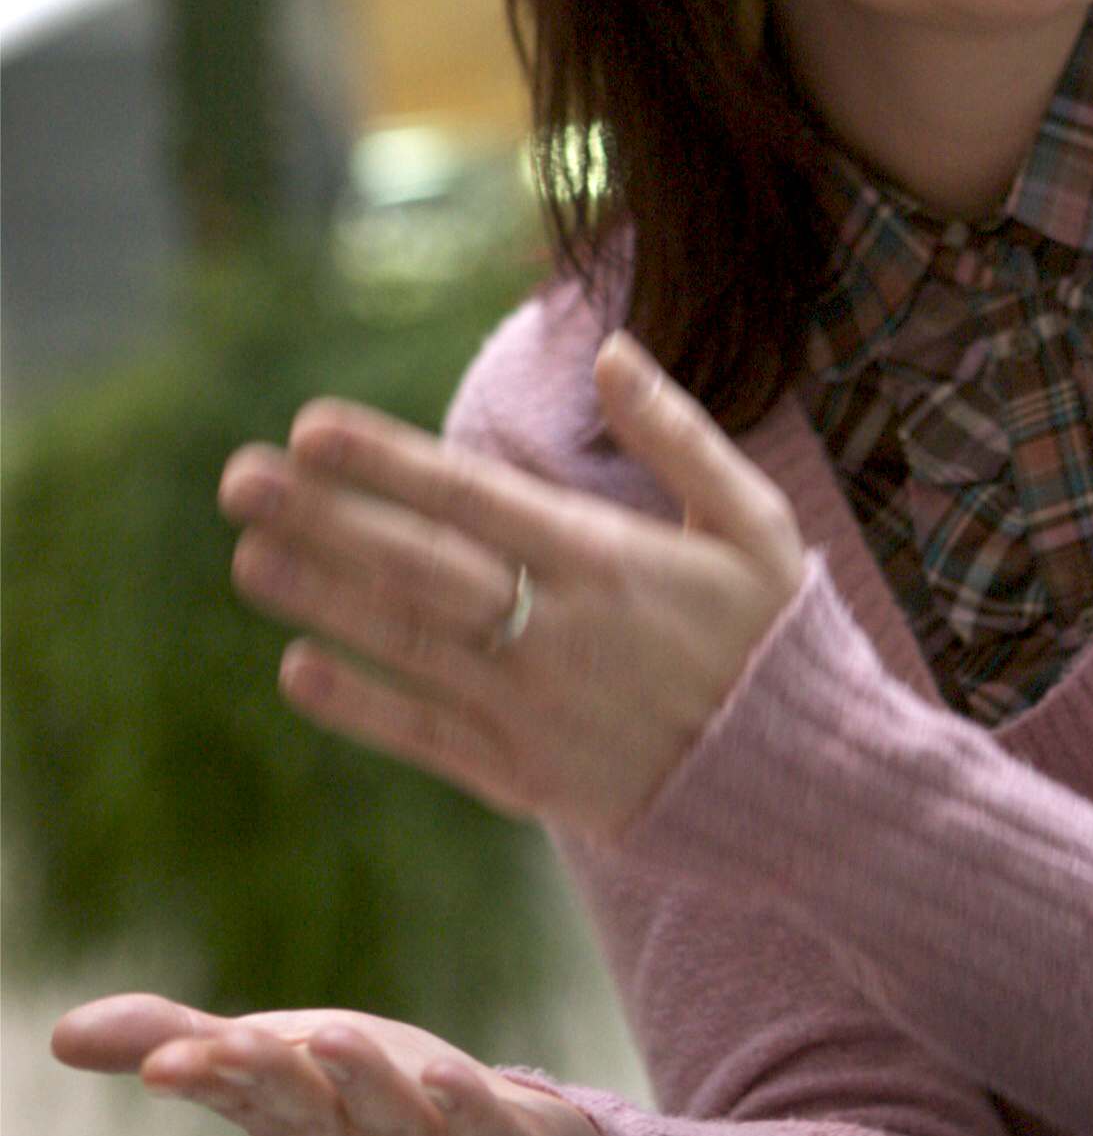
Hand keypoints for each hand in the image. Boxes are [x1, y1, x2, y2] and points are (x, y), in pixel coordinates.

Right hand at [50, 995, 607, 1135]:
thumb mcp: (280, 1063)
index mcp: (293, 1121)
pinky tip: (443, 1071)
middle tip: (231, 1044)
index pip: (241, 1092)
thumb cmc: (373, 1105)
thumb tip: (60, 1033)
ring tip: (334, 1036)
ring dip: (361, 1082)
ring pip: (388, 1120)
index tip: (164, 1058)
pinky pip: (481, 1131)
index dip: (205, 1072)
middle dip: (269, 1077)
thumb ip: (182, 1041)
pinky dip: (463, 1103)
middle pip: (305, 1110)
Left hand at [218, 328, 804, 841]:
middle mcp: (559, 634)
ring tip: (248, 558)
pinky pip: (428, 738)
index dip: (385, 463)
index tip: (308, 427)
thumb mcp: (755, 522)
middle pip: (417, 567)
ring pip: (407, 647)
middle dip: (322, 520)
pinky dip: (362, 706)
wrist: (812, 784)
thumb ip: (680, 435)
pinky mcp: (531, 782)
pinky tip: (300, 670)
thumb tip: (615, 351)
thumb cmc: (778, 638)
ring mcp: (536, 712)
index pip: (471, 498)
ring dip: (320, 600)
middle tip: (238, 480)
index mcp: (608, 560)